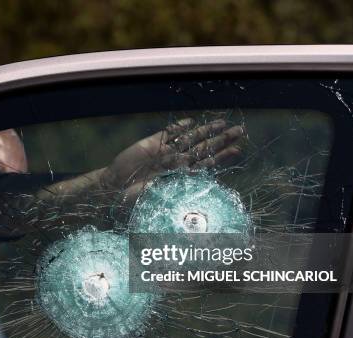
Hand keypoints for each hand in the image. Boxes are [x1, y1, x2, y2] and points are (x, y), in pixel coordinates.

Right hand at [99, 118, 243, 196]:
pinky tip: (192, 122)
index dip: (222, 156)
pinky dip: (179, 127)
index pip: (207, 163)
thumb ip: (179, 189)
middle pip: (203, 148)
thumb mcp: (160, 198)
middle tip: (239, 131)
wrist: (114, 190)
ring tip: (222, 122)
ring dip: (206, 130)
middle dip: (221, 140)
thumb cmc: (135, 200)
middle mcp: (176, 163)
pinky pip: (168, 133)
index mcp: (181, 176)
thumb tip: (202, 184)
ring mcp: (164, 152)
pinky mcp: (151, 144)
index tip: (237, 149)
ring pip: (190, 139)